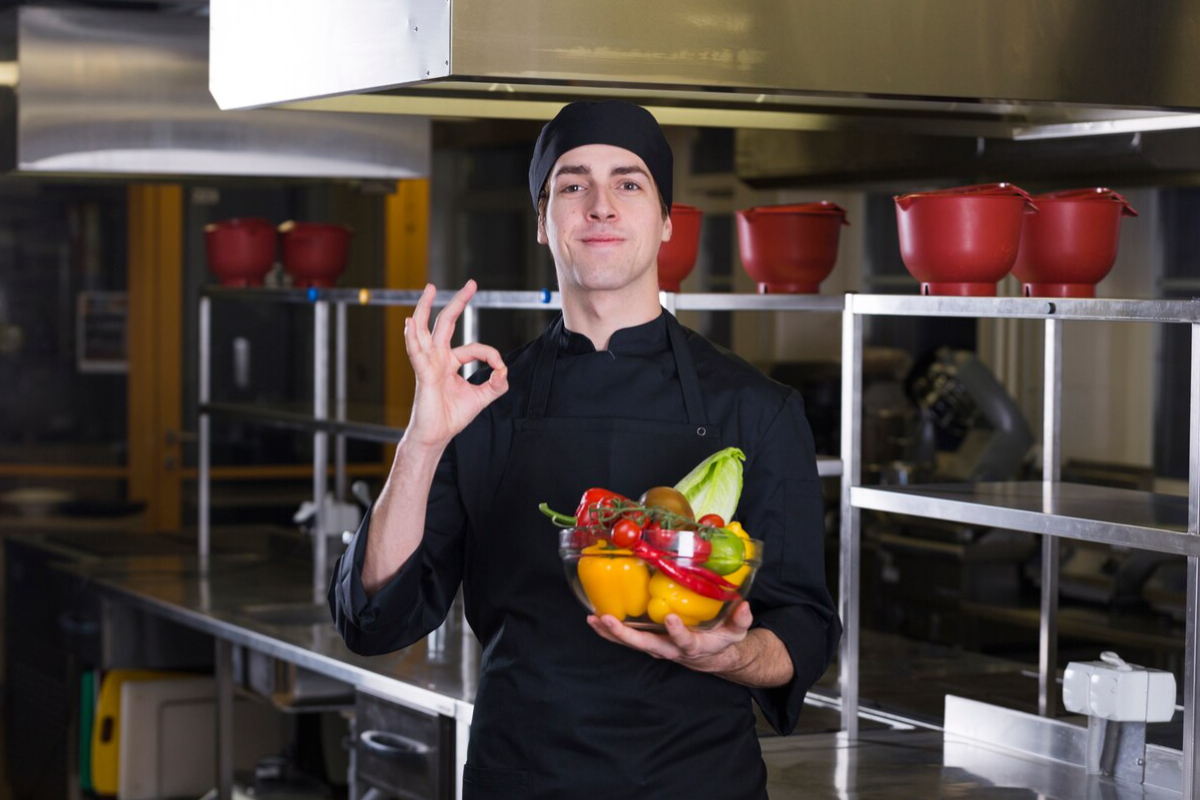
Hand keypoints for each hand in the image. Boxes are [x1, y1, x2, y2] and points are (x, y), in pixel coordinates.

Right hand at [403, 280, 508, 449]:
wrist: (436, 436)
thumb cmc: (452, 417)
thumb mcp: (481, 398)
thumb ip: (495, 384)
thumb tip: (504, 371)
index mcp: (450, 362)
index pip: (474, 347)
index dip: (491, 355)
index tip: (500, 370)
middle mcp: (437, 358)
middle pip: (445, 323)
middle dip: (458, 302)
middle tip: (470, 284)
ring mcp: (428, 364)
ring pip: (425, 330)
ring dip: (425, 308)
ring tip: (429, 288)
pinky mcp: (423, 374)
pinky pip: (417, 353)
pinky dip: (412, 337)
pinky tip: (410, 323)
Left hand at [586, 601, 753, 673]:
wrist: (711, 657)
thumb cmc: (721, 640)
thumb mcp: (736, 632)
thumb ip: (741, 620)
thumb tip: (743, 606)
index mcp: (693, 645)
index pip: (684, 641)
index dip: (677, 632)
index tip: (670, 618)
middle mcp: (670, 649)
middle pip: (646, 644)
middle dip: (625, 634)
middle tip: (608, 620)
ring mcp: (657, 647)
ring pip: (632, 643)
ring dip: (611, 633)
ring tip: (593, 620)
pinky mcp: (649, 642)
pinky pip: (627, 639)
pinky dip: (610, 632)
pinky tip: (595, 620)